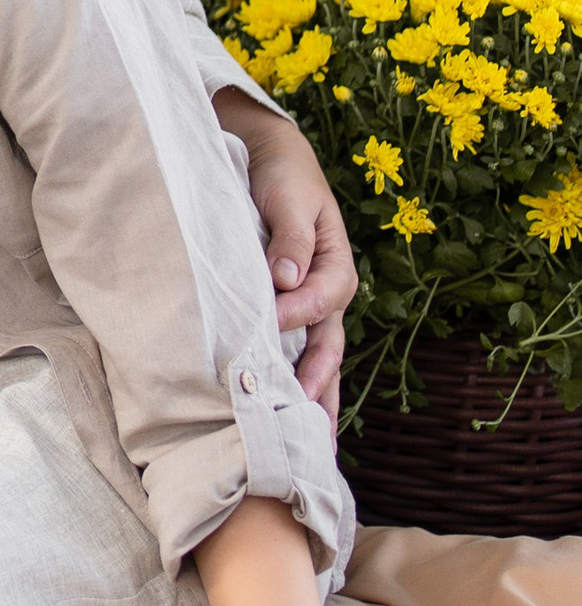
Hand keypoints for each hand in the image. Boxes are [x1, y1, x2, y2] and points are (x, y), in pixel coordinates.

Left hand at [228, 98, 355, 412]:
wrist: (272, 159)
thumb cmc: (282, 177)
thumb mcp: (289, 197)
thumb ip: (291, 236)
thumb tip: (286, 278)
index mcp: (335, 264)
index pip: (322, 298)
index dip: (297, 312)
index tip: (270, 321)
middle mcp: (328, 292)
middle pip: (329, 346)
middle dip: (321, 385)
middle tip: (311, 426)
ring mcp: (310, 308)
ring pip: (318, 360)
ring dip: (317, 399)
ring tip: (314, 446)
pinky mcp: (289, 312)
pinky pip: (297, 353)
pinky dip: (298, 384)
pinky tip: (293, 419)